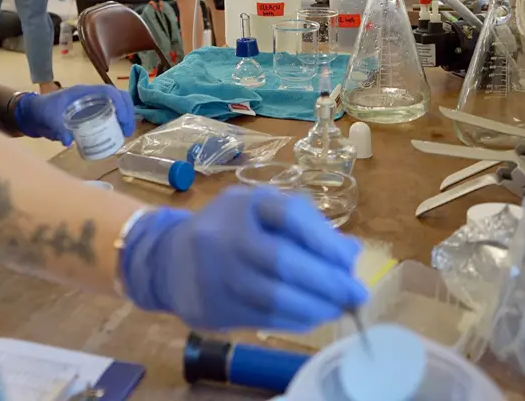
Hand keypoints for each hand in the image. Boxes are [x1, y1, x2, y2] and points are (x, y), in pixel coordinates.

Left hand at [14, 85, 135, 144]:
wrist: (32, 114)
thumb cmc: (41, 110)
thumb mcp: (49, 118)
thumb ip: (57, 127)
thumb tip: (68, 141)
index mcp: (83, 92)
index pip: (109, 92)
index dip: (121, 104)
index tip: (123, 122)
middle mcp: (90, 96)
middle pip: (117, 97)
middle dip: (127, 112)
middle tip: (126, 131)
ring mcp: (91, 104)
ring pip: (115, 105)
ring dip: (124, 117)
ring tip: (123, 135)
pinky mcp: (89, 114)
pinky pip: (108, 115)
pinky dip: (115, 123)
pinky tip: (114, 137)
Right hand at [120, 187, 367, 330]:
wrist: (168, 258)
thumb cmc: (228, 228)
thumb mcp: (260, 211)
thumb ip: (303, 225)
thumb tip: (348, 253)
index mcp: (242, 204)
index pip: (289, 215)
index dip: (324, 239)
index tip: (350, 259)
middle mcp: (224, 235)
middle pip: (283, 261)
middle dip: (327, 281)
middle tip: (356, 294)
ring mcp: (214, 273)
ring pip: (273, 296)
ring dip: (314, 306)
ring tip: (338, 308)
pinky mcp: (212, 306)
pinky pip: (261, 318)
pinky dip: (294, 320)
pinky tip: (312, 317)